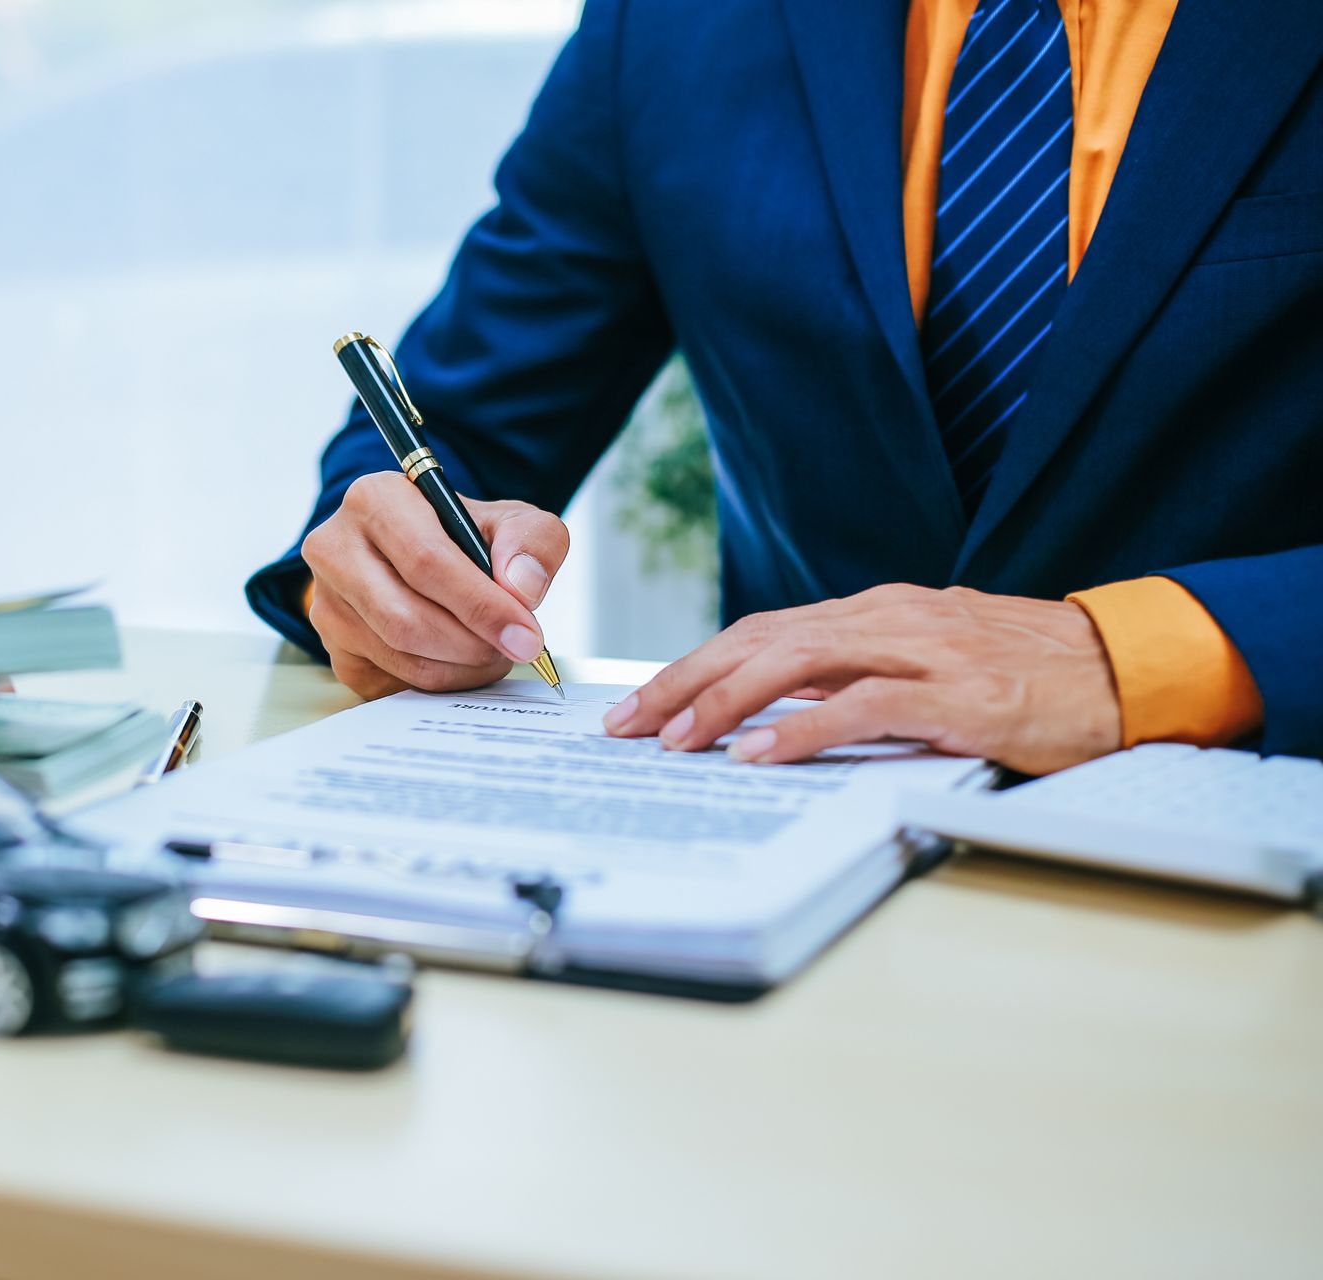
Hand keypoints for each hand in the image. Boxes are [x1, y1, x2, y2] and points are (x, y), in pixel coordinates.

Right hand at [300, 472, 568, 698]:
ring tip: (494, 651)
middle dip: (473, 643)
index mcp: (375, 499)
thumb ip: (532, 541)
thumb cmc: (463, 537)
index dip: (480, 605)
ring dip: (461, 666)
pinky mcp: (336, 651)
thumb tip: (522, 587)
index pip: (426, 561)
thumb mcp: (510, 521)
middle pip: (406, 618)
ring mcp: (327, 604)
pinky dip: (441, 682)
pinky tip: (463, 662)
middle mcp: (335, 548)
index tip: (526, 635)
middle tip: (516, 649)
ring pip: (400, 655)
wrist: (423, 557)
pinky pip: (393, 683)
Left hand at [601, 585, 1121, 774]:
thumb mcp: (927, 661)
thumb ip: (857, 677)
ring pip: (796, 663)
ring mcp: (922, 652)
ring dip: (724, 704)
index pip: (760, 632)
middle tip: (628, 727)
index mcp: (874, 612)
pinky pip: (862, 705)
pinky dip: (801, 730)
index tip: (640, 707)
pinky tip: (757, 754)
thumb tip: (775, 713)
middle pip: (758, 641)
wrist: (1126, 666)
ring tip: (676, 740)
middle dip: (683, 683)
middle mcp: (887, 619)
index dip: (693, 668)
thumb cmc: (1023, 672)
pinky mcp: (957, 695)